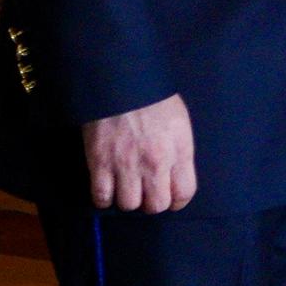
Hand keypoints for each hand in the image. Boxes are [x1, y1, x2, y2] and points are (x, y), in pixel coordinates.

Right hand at [81, 95, 199, 213]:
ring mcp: (126, 163)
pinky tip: (106, 188)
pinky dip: (103, 198)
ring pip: (129, 204)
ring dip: (127, 199)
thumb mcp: (178, 122)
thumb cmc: (152, 98)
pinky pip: (101, 197)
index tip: (169, 198)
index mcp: (178, 150)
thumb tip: (175, 177)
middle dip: (151, 202)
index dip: (176, 201)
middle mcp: (155, 162)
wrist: (120, 80)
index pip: (185, 193)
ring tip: (125, 187)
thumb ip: (179, 152)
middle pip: (156, 205)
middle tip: (145, 192)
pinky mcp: (100, 162)